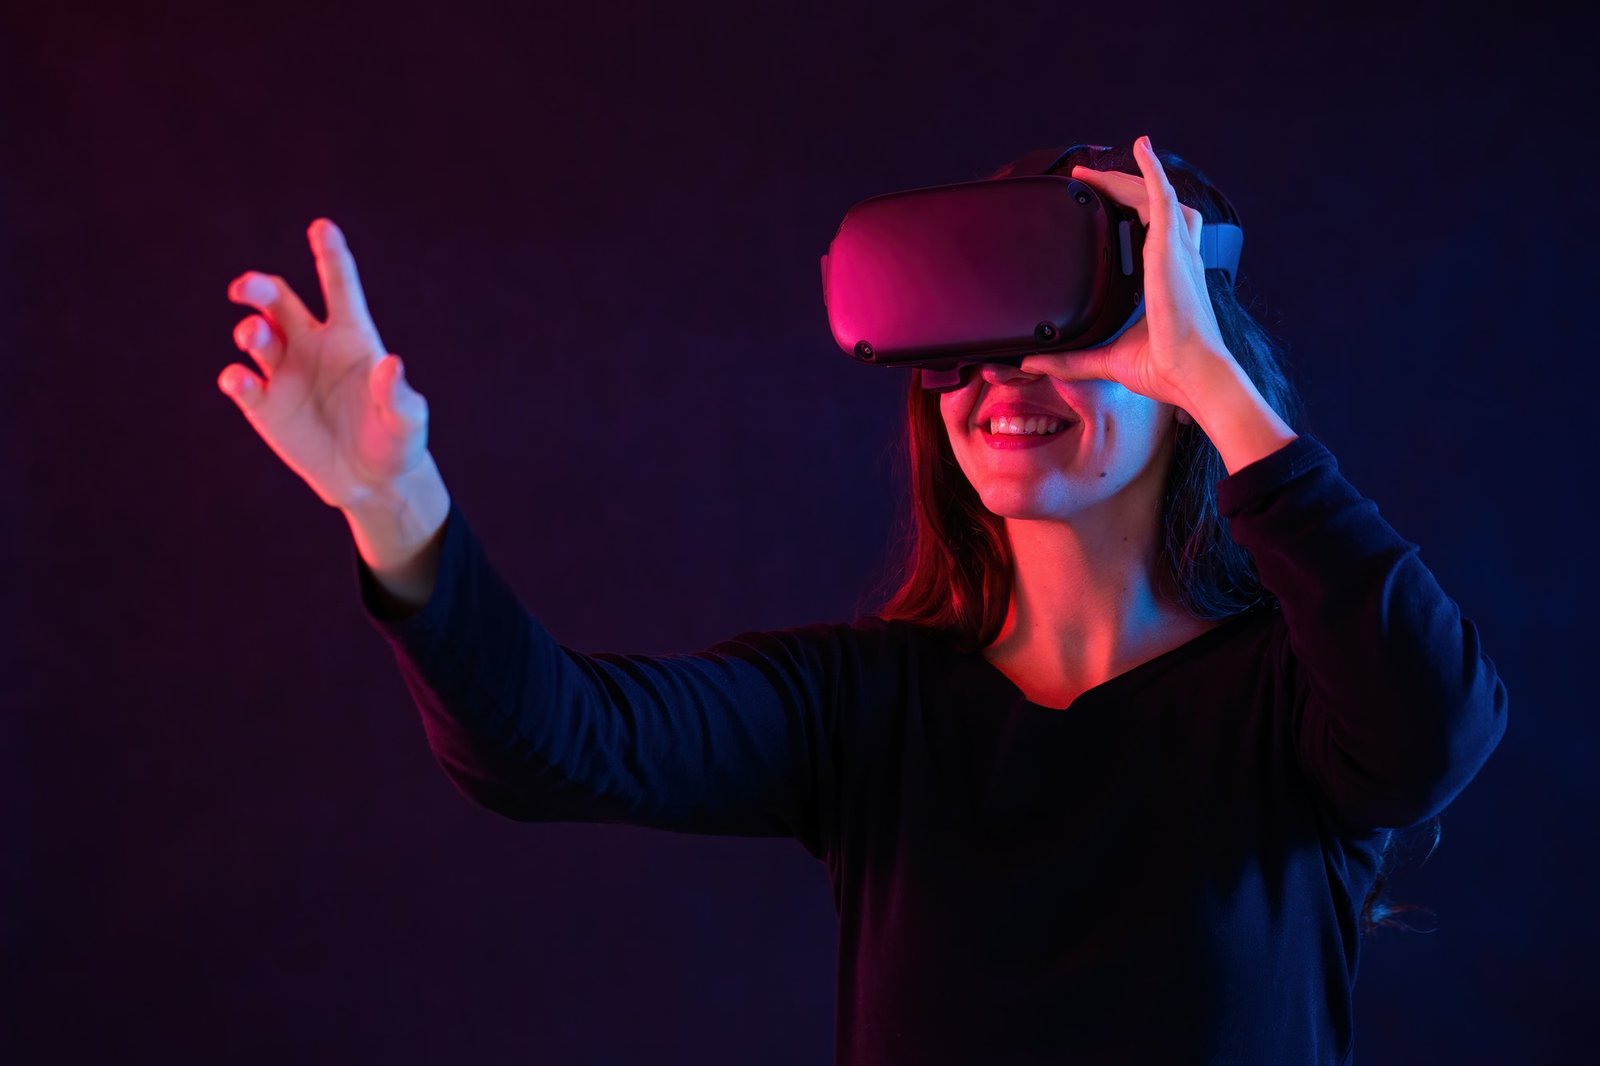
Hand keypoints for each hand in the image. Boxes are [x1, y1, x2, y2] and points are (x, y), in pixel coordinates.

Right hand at [218, 219, 431, 509]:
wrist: (371, 482)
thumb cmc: (396, 443)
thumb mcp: (408, 422)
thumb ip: (400, 395)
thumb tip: (391, 365)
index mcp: (351, 337)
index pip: (339, 286)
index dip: (330, 255)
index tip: (321, 227)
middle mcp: (312, 346)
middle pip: (278, 300)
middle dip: (259, 287)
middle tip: (247, 289)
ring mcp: (285, 373)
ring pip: (257, 334)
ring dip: (251, 330)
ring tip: (255, 337)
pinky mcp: (265, 405)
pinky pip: (242, 382)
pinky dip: (236, 378)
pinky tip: (242, 381)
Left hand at [1018, 136, 1233, 423]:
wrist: (1189, 373)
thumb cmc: (1162, 369)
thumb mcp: (1104, 359)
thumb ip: (1068, 359)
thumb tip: (1031, 363)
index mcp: (1166, 281)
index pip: (1152, 235)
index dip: (1130, 216)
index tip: (1100, 209)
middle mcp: (1176, 260)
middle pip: (1151, 209)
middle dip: (1119, 191)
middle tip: (1085, 183)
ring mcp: (1176, 251)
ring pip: (1154, 198)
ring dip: (1127, 180)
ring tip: (1095, 173)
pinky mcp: (1170, 248)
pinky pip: (1162, 195)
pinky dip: (1153, 169)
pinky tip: (1141, 146)